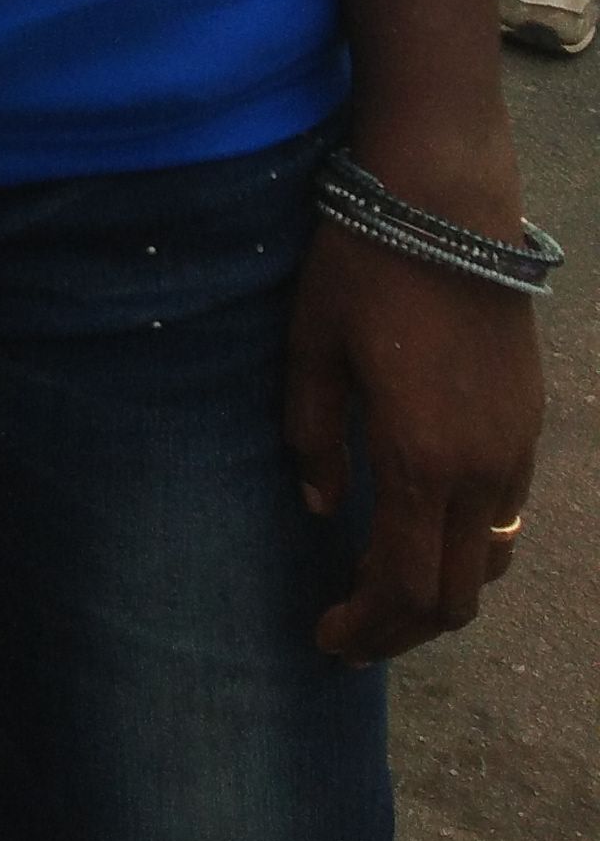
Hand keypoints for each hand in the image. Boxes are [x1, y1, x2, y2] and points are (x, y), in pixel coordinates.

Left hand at [283, 220, 540, 659]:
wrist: (447, 202)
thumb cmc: (363, 268)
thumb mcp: (311, 348)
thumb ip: (312, 436)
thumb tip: (321, 506)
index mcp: (420, 460)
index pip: (401, 586)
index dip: (365, 627)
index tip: (324, 638)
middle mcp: (481, 470)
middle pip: (454, 596)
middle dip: (401, 628)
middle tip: (350, 632)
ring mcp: (515, 447)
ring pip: (487, 560)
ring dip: (438, 588)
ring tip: (383, 585)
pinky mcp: (528, 422)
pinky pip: (504, 514)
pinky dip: (465, 544)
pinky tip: (422, 524)